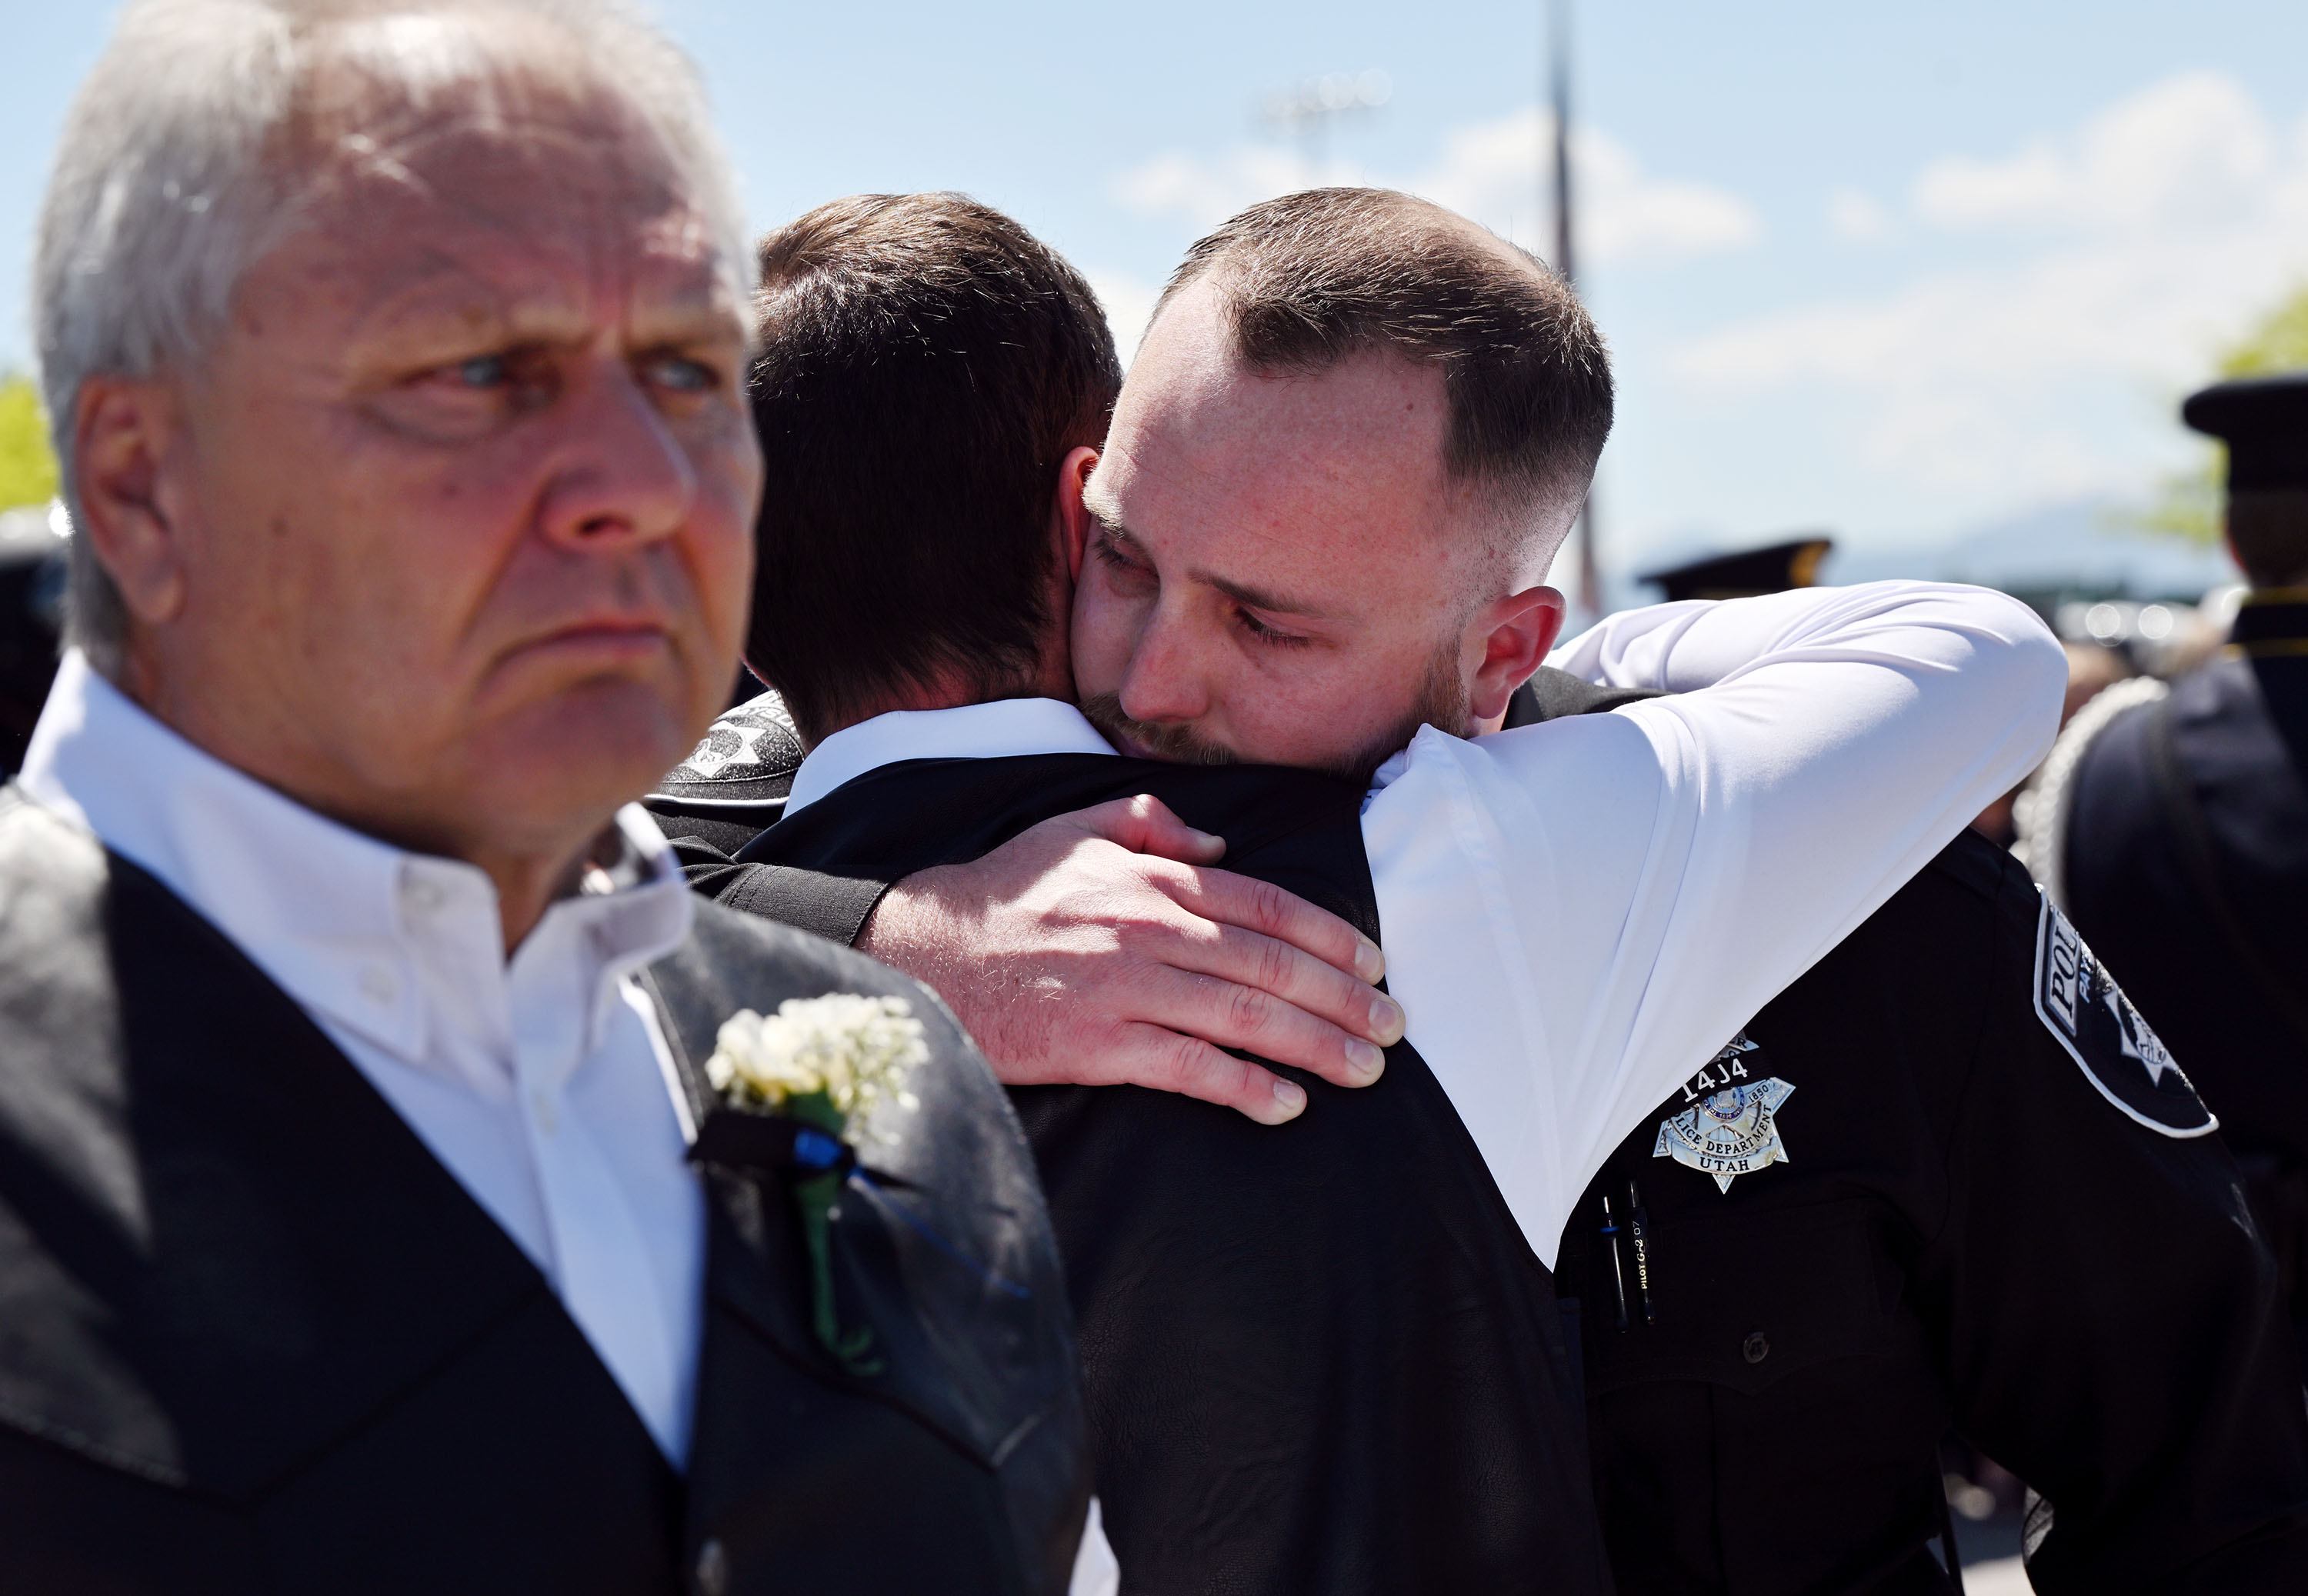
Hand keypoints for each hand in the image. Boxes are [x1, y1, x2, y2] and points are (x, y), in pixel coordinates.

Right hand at [858, 794, 1404, 1123]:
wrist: (924, 955)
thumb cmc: (1003, 895)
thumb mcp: (1074, 830)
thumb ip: (1151, 825)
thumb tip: (1219, 842)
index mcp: (1155, 880)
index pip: (1267, 904)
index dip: (1330, 936)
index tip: (1374, 964)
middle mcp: (1153, 930)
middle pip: (1272, 965)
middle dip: (1344, 1000)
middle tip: (1393, 1028)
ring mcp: (1129, 989)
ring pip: (1246, 1016)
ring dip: (1316, 1046)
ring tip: (1364, 1071)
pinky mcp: (1100, 1044)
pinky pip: (1190, 1067)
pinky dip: (1244, 1086)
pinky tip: (1285, 1104)